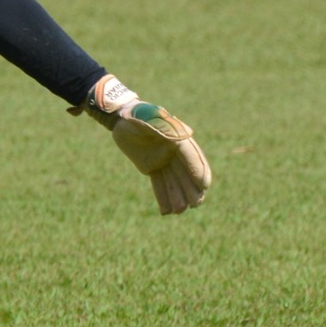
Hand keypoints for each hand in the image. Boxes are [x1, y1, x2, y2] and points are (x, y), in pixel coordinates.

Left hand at [72, 74, 211, 214]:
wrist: (123, 118)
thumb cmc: (138, 114)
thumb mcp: (149, 117)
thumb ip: (162, 126)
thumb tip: (183, 136)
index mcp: (179, 138)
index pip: (192, 156)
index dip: (198, 171)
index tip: (203, 186)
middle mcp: (174, 152)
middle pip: (186, 173)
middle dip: (192, 189)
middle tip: (195, 204)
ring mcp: (164, 161)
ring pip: (173, 182)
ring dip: (178, 197)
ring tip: (179, 211)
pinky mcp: (152, 167)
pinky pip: (159, 184)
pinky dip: (163, 197)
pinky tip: (166, 212)